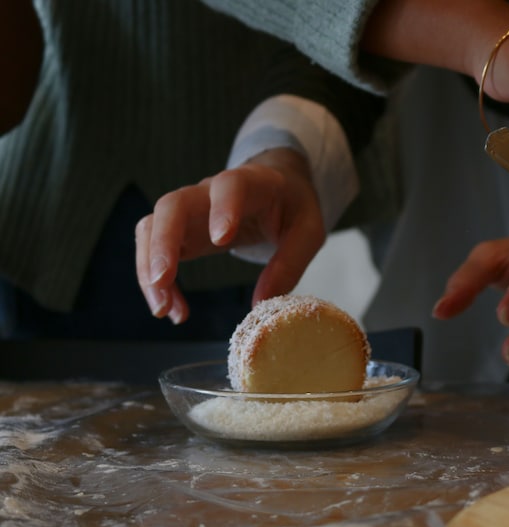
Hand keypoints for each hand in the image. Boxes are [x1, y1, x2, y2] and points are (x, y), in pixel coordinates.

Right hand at [135, 148, 324, 322]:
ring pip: (152, 227)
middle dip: (163, 241)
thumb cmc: (293, 208)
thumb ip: (289, 264)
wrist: (278, 189)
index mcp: (252, 184)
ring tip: (163, 309)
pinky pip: (155, 250)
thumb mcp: (308, 232)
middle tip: (163, 279)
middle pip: (173, 204)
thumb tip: (260, 305)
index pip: (230, 185)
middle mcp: (210, 192)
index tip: (220, 239)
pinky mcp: (180, 231)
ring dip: (149, 268)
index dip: (223, 207)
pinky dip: (156, 281)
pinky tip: (173, 309)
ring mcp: (190, 210)